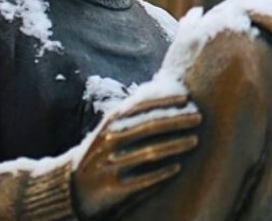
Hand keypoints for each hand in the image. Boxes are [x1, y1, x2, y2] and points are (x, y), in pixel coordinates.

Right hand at [73, 91, 201, 219]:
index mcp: (110, 123)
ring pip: (149, 152)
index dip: (165, 100)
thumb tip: (163, 82)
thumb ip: (132, 110)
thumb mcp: (110, 127)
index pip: (140, 106)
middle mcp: (108, 142)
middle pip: (149, 126)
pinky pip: (143, 180)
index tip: (187, 97)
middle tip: (199, 117)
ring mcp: (110, 165)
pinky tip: (178, 167)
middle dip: (177, 120)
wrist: (71, 186)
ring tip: (195, 140)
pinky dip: (162, 173)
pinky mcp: (113, 189)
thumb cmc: (102, 150)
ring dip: (175, 145)